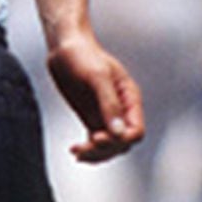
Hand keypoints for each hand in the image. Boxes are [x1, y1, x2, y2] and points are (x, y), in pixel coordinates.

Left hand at [48, 32, 145, 162]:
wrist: (65, 48)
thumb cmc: (83, 55)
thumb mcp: (97, 76)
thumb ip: (109, 104)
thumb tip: (118, 132)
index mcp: (130, 99)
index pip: (136, 130)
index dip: (121, 140)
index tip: (99, 137)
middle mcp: (121, 110)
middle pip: (123, 143)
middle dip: (106, 148)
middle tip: (86, 144)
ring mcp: (106, 115)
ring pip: (109, 146)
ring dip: (96, 153)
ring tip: (77, 152)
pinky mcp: (91, 118)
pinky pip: (95, 142)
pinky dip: (88, 150)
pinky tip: (75, 150)